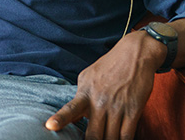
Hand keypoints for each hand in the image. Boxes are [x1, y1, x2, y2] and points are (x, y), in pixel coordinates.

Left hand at [45, 30, 165, 139]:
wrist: (134, 54)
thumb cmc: (108, 66)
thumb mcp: (87, 77)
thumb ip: (79, 98)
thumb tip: (72, 117)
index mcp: (85, 93)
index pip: (70, 109)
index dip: (60, 119)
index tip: (50, 126)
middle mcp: (100, 102)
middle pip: (94, 135)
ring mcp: (117, 107)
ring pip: (111, 139)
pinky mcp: (134, 110)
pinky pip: (127, 136)